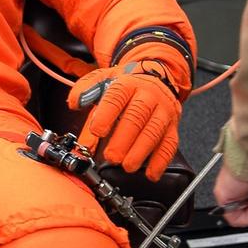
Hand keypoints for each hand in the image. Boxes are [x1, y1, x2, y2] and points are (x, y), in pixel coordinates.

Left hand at [67, 59, 181, 180]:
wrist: (156, 74)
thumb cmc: (125, 85)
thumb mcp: (102, 80)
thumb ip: (84, 92)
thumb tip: (74, 104)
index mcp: (127, 83)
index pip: (116, 97)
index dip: (106, 114)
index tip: (97, 131)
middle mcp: (148, 95)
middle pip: (137, 116)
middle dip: (124, 139)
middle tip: (111, 156)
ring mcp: (163, 110)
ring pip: (154, 130)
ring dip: (141, 151)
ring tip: (128, 166)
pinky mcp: (173, 125)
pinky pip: (170, 143)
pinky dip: (161, 160)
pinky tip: (151, 173)